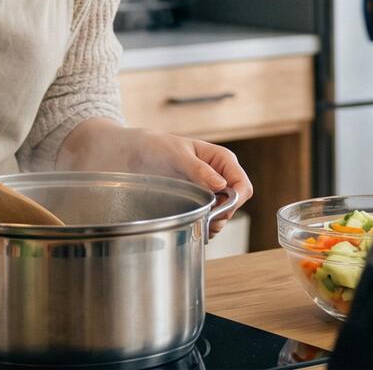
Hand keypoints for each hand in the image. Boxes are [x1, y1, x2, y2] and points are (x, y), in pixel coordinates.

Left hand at [62, 122, 252, 236]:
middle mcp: (218, 177)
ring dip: (211, 222)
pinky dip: (201, 226)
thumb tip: (222, 185)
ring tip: (191, 218)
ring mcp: (207, 192)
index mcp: (221, 160)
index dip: (235, 201)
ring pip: (223, 216)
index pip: (242, 186)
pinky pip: (208, 221)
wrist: (130, 155)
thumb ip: (199, 169)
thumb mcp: (176, 154)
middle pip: (234, 205)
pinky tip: (187, 222)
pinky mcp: (195, 204)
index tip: (218, 209)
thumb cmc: (154, 146)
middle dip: (222, 214)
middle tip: (201, 217)